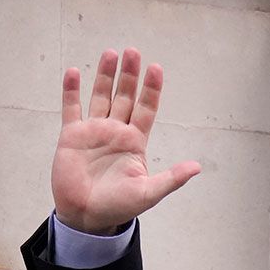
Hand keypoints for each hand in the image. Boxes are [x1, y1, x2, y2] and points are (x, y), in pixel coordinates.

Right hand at [51, 46, 201, 234]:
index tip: (156, 68)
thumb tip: (197, 167)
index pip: (146, 109)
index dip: (151, 89)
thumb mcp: (148, 193)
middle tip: (133, 52)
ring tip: (110, 53)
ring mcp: (94, 131)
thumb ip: (171, 179)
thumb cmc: (118, 207)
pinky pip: (71, 108)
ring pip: (100, 96)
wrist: (86, 217)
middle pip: (124, 96)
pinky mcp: (72, 136)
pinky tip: (74, 73)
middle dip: (129, 75)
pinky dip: (72, 91)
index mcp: (135, 141)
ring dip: (105, 75)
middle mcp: (115, 131)